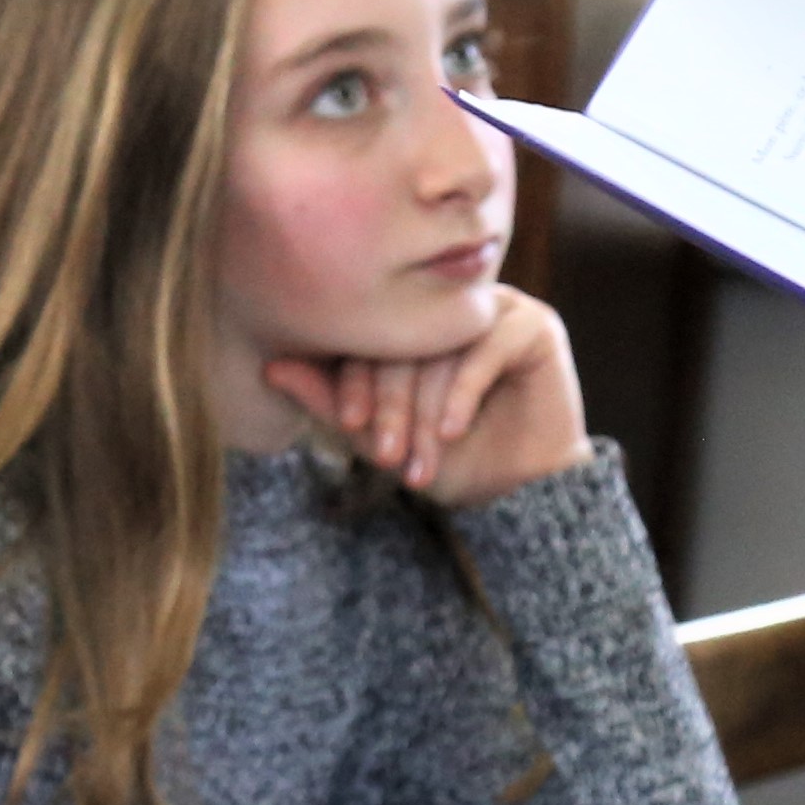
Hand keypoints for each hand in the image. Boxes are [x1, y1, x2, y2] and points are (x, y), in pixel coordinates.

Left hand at [263, 285, 584, 506]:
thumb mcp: (383, 438)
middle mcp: (453, 308)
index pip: (374, 333)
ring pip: (444, 345)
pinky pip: (488, 346)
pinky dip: (464, 392)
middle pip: (407, 338)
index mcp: (415, 324)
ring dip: (427, 408)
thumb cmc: (455, 463)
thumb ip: (331, 402)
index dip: (356, 377)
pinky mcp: (535, 326)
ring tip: (421, 458)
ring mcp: (496, 311)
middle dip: (392, 404)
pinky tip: (452, 431)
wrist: (523, 495)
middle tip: (387, 454)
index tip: (349, 426)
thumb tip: (270, 367)